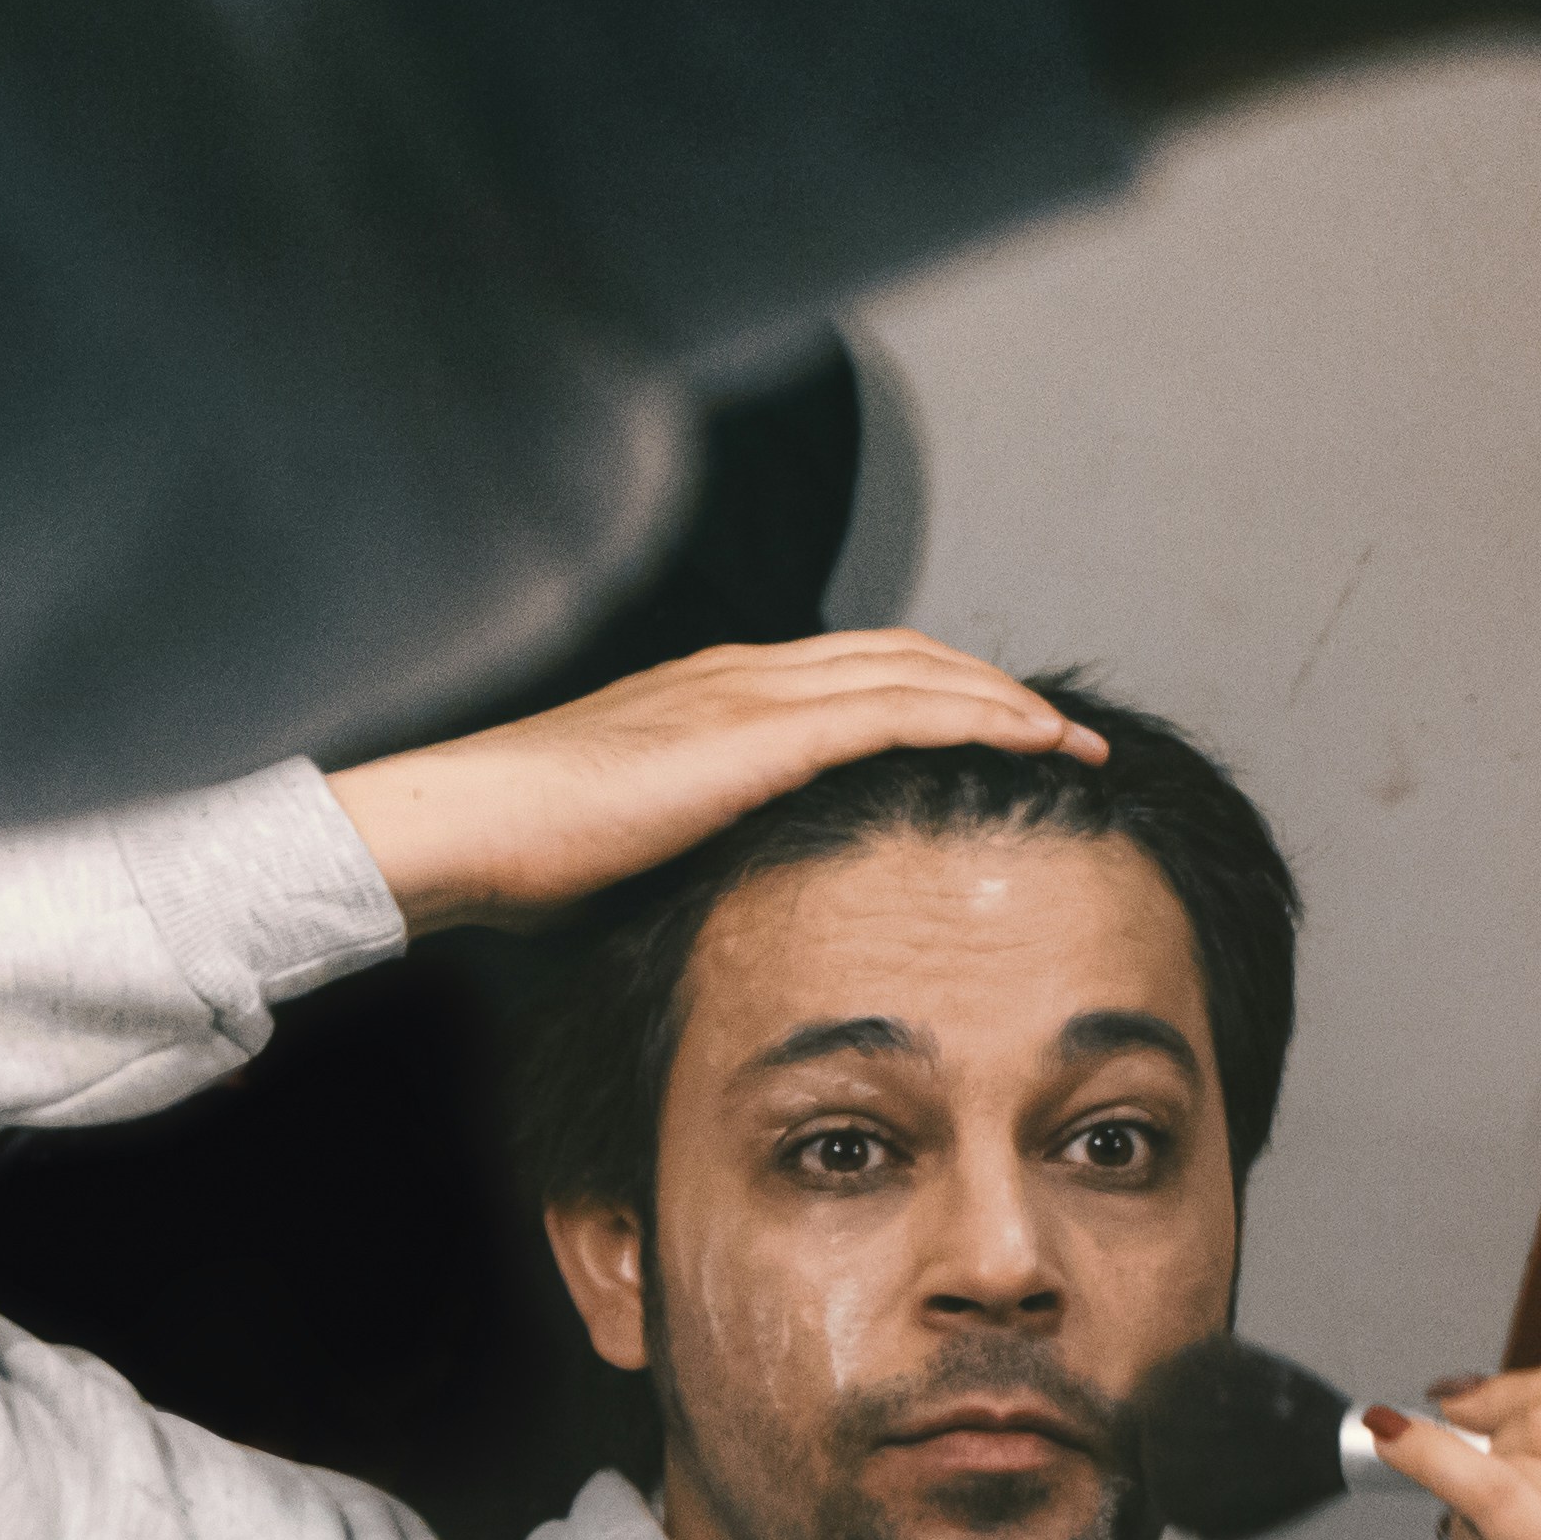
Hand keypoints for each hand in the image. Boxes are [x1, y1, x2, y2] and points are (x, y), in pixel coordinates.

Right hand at [323, 633, 1105, 934]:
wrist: (469, 823)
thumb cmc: (526, 849)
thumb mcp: (632, 836)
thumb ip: (692, 836)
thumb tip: (729, 884)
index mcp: (713, 690)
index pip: (853, 671)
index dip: (933, 693)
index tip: (991, 734)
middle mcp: (744, 672)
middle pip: (904, 655)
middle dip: (989, 687)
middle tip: (1061, 731)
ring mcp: (752, 691)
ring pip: (918, 672)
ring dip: (1005, 701)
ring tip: (1072, 739)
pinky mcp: (762, 732)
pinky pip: (899, 711)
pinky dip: (975, 719)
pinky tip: (1028, 743)